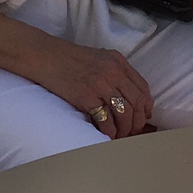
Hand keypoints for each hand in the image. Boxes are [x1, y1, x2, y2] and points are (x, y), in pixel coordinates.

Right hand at [28, 39, 154, 138]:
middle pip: (136, 102)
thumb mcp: (100, 57)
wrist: (46, 57)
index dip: (146, 106)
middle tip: (132, 132)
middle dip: (137, 122)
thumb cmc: (71, 59)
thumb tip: (130, 97)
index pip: (143, 88)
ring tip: (119, 136)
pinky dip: (109, 131)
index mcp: (118, 62)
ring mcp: (100, 84)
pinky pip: (105, 120)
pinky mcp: (86, 97)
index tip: (143, 117)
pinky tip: (107, 135)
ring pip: (124, 113)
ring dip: (124, 129)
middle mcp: (113, 72)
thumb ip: (116, 72)